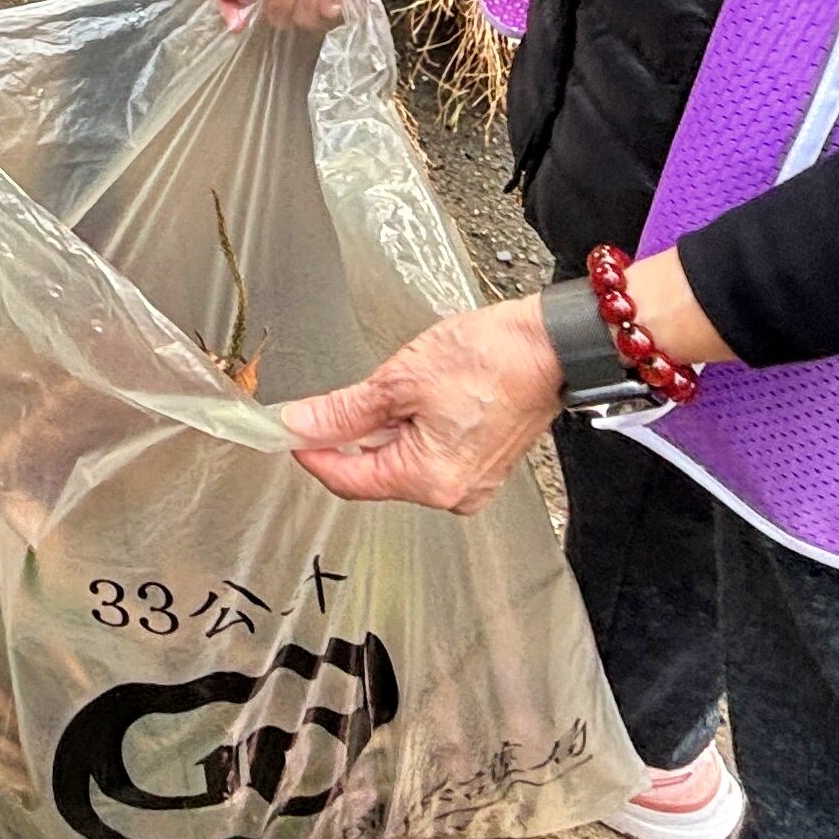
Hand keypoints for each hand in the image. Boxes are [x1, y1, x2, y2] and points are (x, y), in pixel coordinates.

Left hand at [282, 300, 564, 513]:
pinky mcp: (483, 466)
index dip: (312, 453)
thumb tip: (300, 425)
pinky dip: (413, 430)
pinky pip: (430, 455)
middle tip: (339, 398)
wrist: (549, 345)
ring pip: (402, 462)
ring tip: (399, 387)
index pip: (348, 480)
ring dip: (385, 430)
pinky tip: (420, 397)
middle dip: (352, 436)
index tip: (289, 431)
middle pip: (374, 472)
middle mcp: (452, 493)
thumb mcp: (400, 379)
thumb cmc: (490, 358)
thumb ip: (343, 410)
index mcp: (429, 480)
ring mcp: (471, 483)